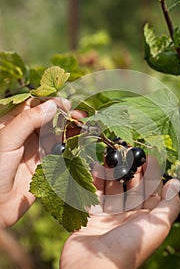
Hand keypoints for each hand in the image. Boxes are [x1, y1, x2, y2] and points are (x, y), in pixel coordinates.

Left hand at [0, 98, 73, 226]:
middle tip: (79, 116)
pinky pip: (59, 152)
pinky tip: (79, 143)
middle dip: (63, 116)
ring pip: (55, 135)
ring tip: (83, 127)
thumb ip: (28, 120)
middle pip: (47, 119)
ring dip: (69, 130)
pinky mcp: (45, 165)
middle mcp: (24, 135)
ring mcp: (35, 150)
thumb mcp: (7, 140)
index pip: (33, 106)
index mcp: (11, 124)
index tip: (66, 104)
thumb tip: (52, 105)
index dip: (50, 102)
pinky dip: (70, 147)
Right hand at [61, 156, 179, 268]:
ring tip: (112, 154)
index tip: (149, 155)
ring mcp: (109, 214)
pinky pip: (95, 191)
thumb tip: (176, 183)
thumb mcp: (158, 226)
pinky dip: (95, 178)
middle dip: (132, 168)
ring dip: (113, 170)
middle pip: (132, 186)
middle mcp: (129, 215)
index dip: (152, 172)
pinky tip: (96, 165)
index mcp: (146, 219)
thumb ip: (170, 204)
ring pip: (113, 186)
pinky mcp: (91, 213)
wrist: (94, 268)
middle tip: (128, 150)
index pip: (152, 190)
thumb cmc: (130, 248)